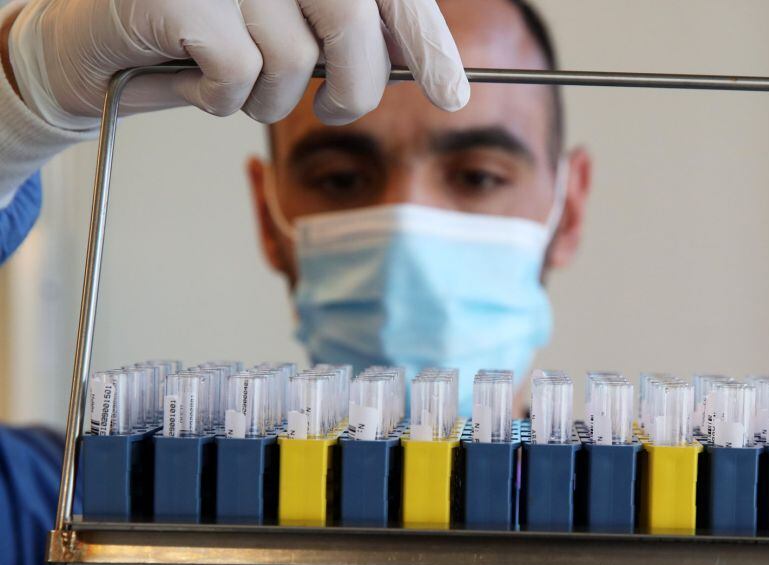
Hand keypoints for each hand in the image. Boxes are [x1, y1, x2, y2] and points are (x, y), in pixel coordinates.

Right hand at [5, 0, 468, 129]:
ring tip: (233, 85)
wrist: (89, 47)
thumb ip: (348, 32)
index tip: (451, 92)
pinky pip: (240, 74)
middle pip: (349, 19)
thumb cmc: (198, 37)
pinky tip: (192, 80)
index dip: (423, 36)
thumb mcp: (285, 31)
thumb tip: (427, 64)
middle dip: (354, 84)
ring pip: (293, 59)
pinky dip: (223, 100)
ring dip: (270, 99)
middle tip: (336, 113)